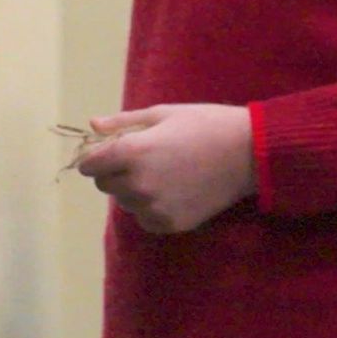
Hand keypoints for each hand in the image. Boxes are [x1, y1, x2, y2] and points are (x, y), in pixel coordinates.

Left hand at [76, 104, 255, 233]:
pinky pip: (144, 218)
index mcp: (132, 152)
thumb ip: (122, 122)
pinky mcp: (171, 224)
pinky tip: (170, 189)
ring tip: (160, 171)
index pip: (90, 165)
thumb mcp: (161, 113)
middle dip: (113, 171)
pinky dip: (149, 207)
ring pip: (125, 202)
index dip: (94, 157)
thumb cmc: (202, 123)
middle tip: (139, 157)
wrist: (246, 153)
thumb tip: (92, 125)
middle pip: (104, 185)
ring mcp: (155, 208)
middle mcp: (138, 184)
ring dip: (132, 189)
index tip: (106, 151)